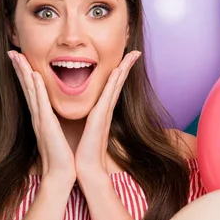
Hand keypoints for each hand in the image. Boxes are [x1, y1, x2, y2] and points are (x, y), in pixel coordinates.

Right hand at [8, 51, 75, 186]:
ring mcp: (40, 119)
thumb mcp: (57, 133)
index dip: (25, 74)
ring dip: (24, 72)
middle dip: (20, 68)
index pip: (32, 91)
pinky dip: (36, 88)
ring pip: (30, 91)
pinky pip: (40, 103)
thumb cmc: (62, 156)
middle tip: (12, 52)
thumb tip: (54, 115)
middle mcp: (37, 116)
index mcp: (41, 117)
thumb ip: (54, 122)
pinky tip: (33, 75)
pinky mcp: (46, 125)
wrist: (61, 174)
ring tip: (18, 56)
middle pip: (26, 87)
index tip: (21, 59)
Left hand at [75, 50, 140, 178]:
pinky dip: (114, 82)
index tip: (125, 60)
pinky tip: (118, 70)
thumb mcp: (84, 128)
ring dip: (123, 69)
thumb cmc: (83, 150)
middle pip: (118, 83)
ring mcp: (105, 112)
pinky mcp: (101, 116)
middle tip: (135, 52)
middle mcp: (106, 109)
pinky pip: (109, 95)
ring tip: (132, 55)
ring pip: (116, 86)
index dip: (119, 73)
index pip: (111, 87)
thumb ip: (87, 119)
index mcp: (101, 111)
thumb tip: (86, 113)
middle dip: (126, 66)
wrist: (85, 167)